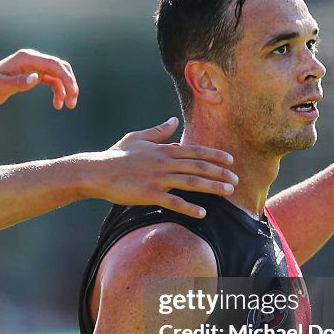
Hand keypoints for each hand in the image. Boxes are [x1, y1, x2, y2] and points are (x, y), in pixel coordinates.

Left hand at [0, 48, 78, 109]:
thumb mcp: (0, 86)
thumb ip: (18, 82)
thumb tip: (36, 78)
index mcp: (26, 58)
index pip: (54, 64)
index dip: (66, 77)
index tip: (72, 93)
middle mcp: (32, 59)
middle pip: (60, 67)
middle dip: (70, 83)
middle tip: (73, 102)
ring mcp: (32, 66)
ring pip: (58, 74)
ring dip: (66, 89)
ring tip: (68, 106)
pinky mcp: (32, 75)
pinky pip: (51, 80)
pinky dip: (58, 91)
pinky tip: (57, 104)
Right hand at [87, 117, 236, 218]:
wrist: (96, 171)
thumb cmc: (116, 155)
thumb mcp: (138, 138)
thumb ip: (158, 131)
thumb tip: (173, 120)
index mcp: (163, 149)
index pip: (195, 151)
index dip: (215, 155)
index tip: (230, 160)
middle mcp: (164, 162)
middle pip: (198, 166)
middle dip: (220, 172)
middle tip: (236, 179)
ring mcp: (157, 178)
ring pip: (191, 182)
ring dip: (212, 187)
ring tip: (228, 192)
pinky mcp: (149, 194)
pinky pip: (173, 202)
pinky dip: (189, 207)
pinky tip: (202, 213)